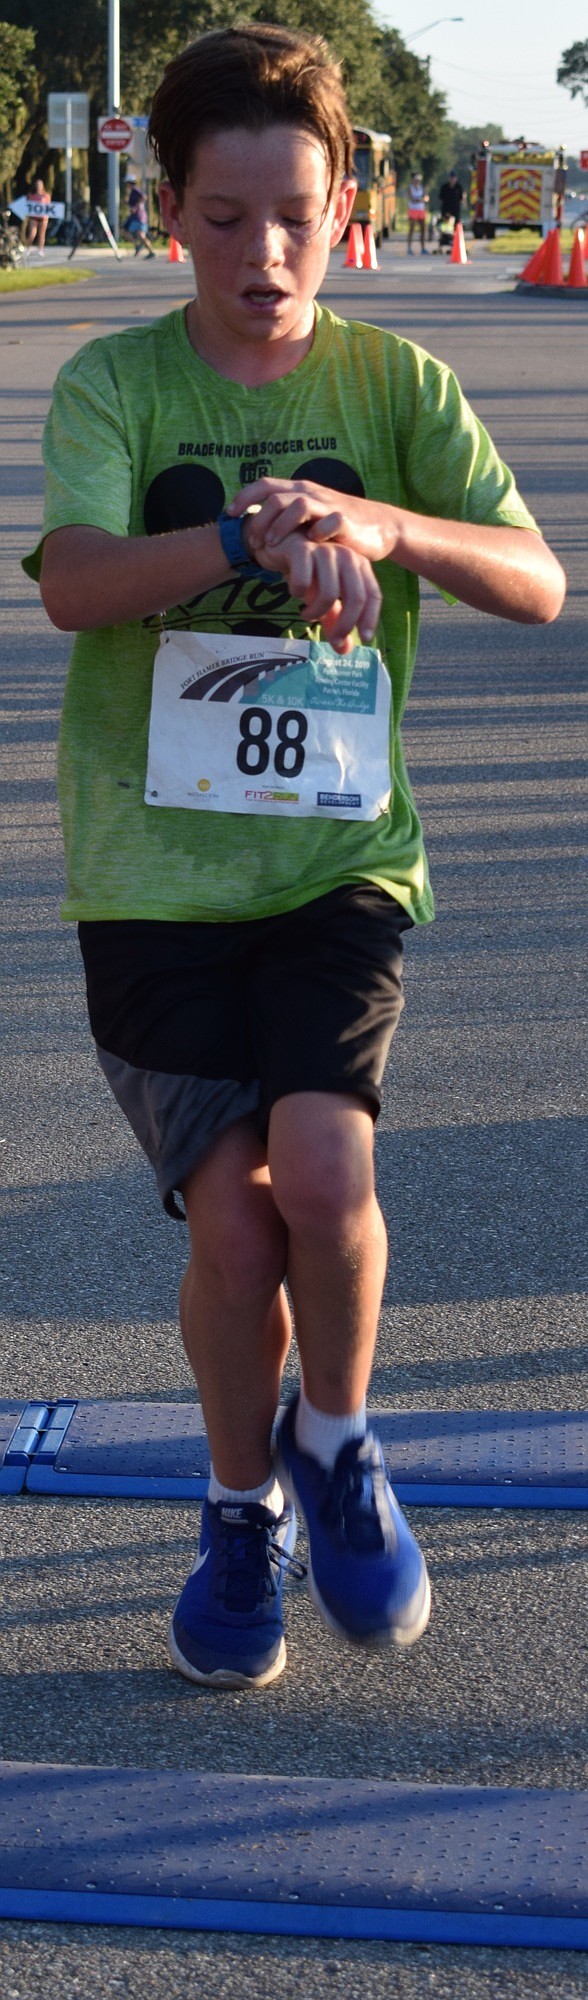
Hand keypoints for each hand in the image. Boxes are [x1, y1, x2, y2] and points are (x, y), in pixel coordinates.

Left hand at [230, 477, 399, 565]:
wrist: (380, 527)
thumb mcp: (308, 519)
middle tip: (252, 542)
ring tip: (271, 545)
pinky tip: (309, 546)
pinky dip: (316, 534)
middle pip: (276, 497)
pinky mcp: (346, 521)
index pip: (265, 485)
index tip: (228, 514)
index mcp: (299, 491)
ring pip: (298, 505)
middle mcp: (312, 493)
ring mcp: (329, 505)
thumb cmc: (336, 528)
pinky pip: (329, 523)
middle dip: (258, 519)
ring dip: (280, 526)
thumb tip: (251, 532)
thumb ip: (285, 520)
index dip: (243, 497)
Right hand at [248, 524, 381, 653]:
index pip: (373, 594)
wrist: (281, 542)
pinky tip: (294, 593)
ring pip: (329, 594)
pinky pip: (303, 583)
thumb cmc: (307, 571)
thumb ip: (334, 620)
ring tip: (306, 615)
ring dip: (316, 613)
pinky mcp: (302, 550)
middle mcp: (346, 555)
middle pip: (356, 598)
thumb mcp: (323, 596)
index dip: (370, 618)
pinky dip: (298, 593)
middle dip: (345, 625)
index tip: (364, 639)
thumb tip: (344, 651)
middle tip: (333, 640)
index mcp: (358, 564)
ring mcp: (325, 551)